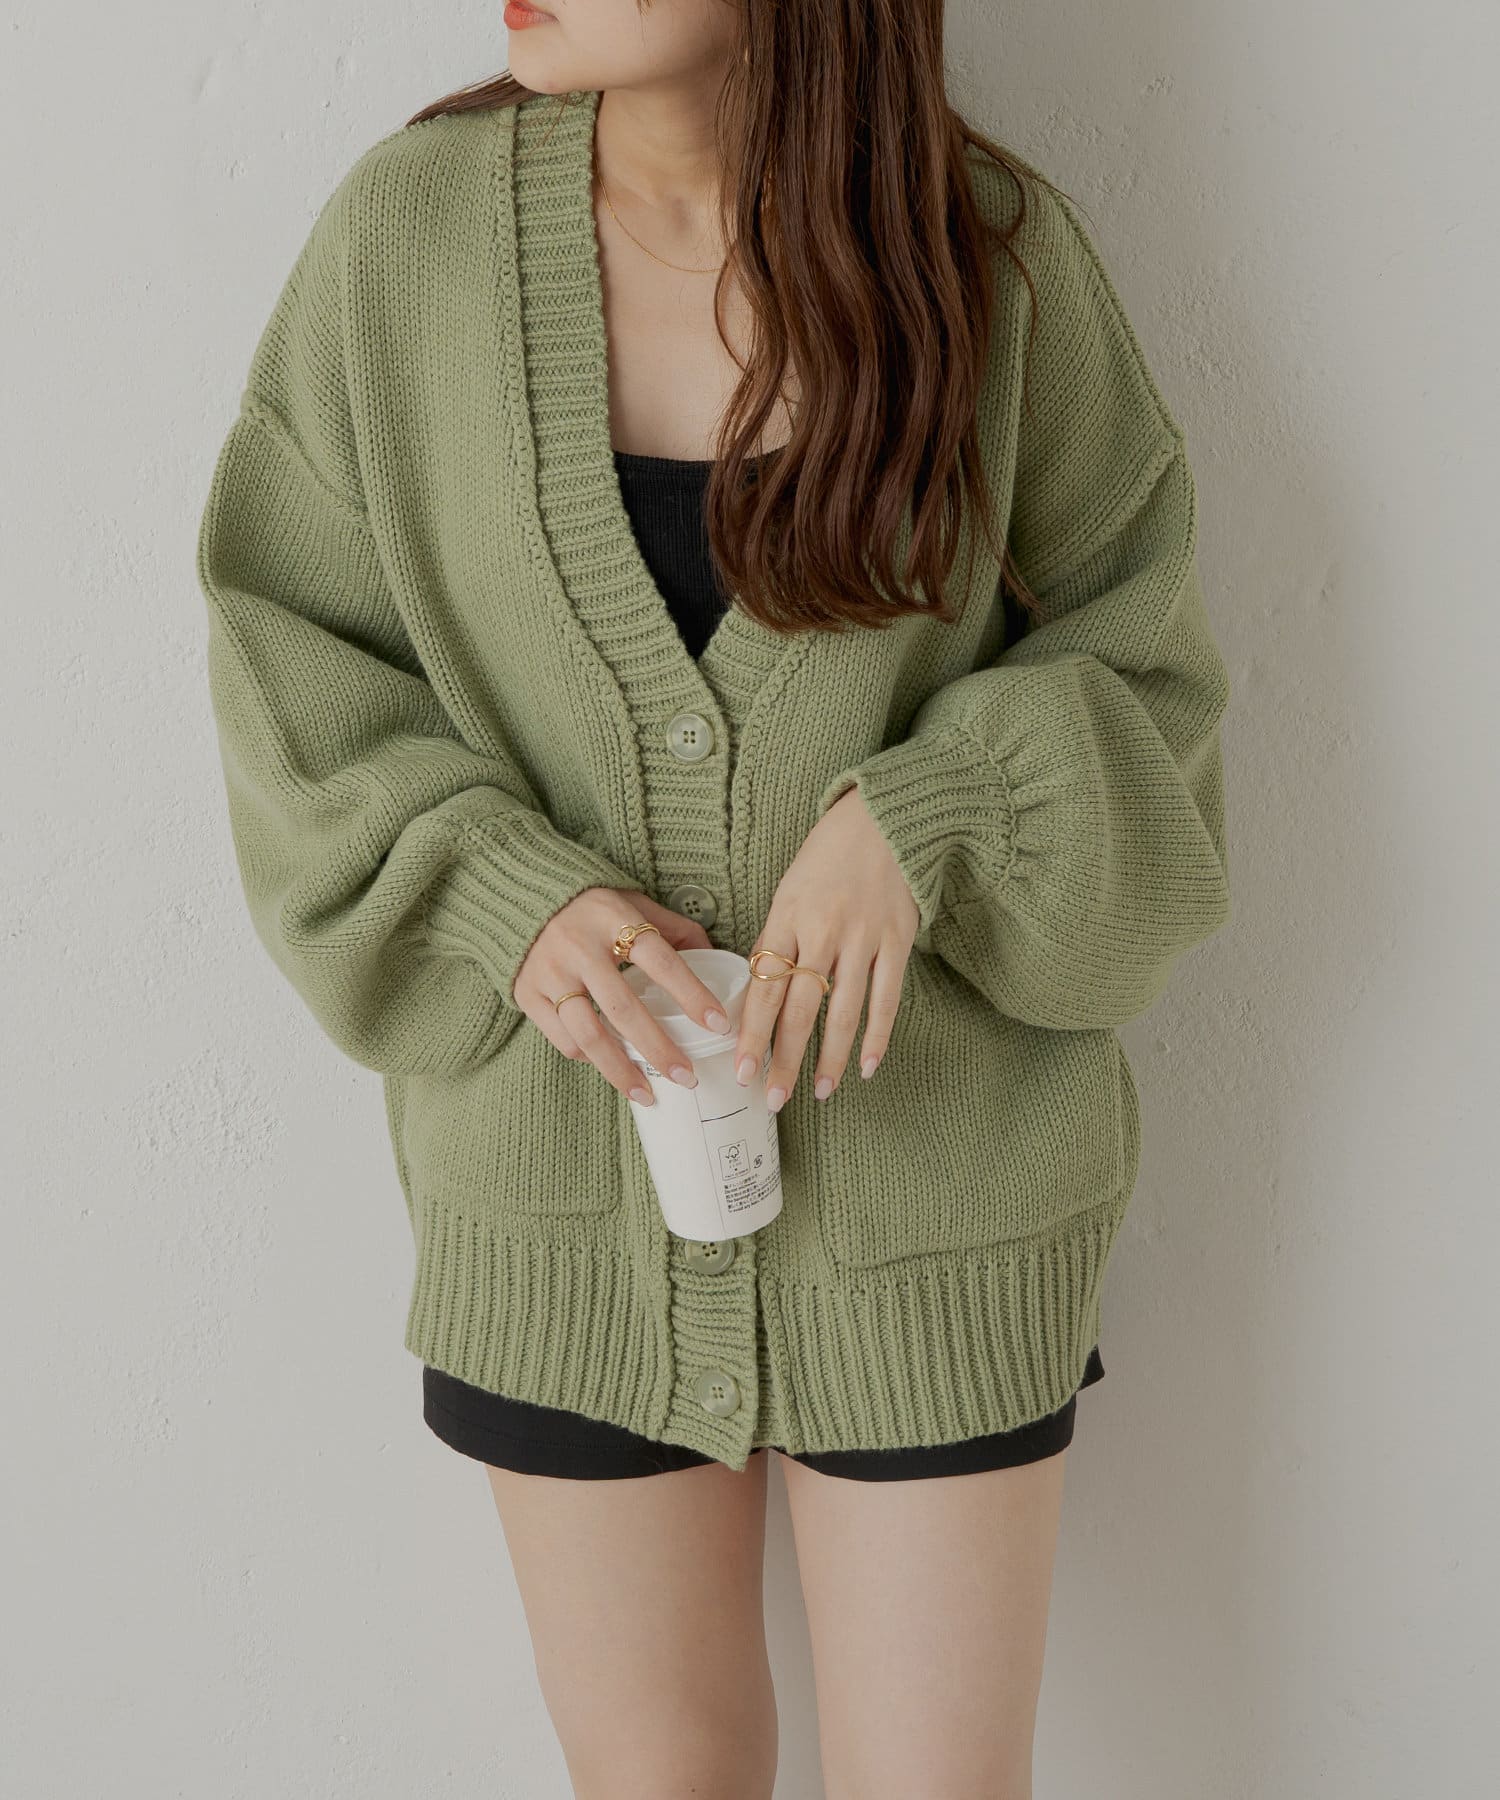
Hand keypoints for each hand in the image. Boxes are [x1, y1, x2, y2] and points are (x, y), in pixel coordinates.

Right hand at [514, 888, 727, 1105]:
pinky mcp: (528, 993)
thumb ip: (673, 929)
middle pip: (624, 1009)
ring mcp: (550, 972)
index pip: (661, 962)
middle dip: (659, 1049)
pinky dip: (590, 1057)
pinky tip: (611, 1065)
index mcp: (614, 919)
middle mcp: (579, 947)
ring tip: (647, 1094)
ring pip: (589, 1034)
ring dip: (621, 1070)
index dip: (692, 995)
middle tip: (686, 1077)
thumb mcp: (634, 903)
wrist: (522, 897)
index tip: (719, 1026)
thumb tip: (715, 957)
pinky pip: (563, 1038)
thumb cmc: (591, 905)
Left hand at [734, 784, 918, 1111]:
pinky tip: (866, 1066)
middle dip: (784, 1059)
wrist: (885, 819)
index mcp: (786, 917)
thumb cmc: (829, 855)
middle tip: (773, 1097)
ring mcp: (863, 938)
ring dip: (829, 1058)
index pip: (763, 987)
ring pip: (842, 1012)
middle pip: (799, 1009)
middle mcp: (823, 931)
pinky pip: (886, 999)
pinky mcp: (896, 941)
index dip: (751, 1034)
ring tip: (819, 1092)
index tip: (741, 1069)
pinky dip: (877, 1036)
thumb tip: (763, 992)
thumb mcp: (789, 890)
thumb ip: (777, 938)